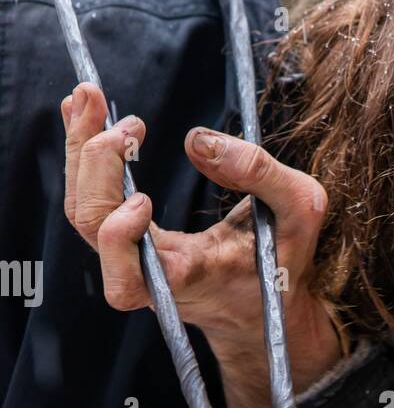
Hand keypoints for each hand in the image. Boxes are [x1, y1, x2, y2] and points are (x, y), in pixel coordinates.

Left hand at [61, 81, 342, 407]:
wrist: (262, 308)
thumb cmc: (282, 262)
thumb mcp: (300, 212)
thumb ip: (259, 173)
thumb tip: (196, 140)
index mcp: (191, 279)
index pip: (133, 277)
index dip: (120, 237)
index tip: (142, 198)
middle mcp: (150, 274)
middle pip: (91, 228)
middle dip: (93, 163)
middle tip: (115, 114)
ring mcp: (133, 259)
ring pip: (82, 213)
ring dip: (79, 152)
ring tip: (87, 98)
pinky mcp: (128, 241)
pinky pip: (89, 202)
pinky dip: (80, 155)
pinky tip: (83, 115)